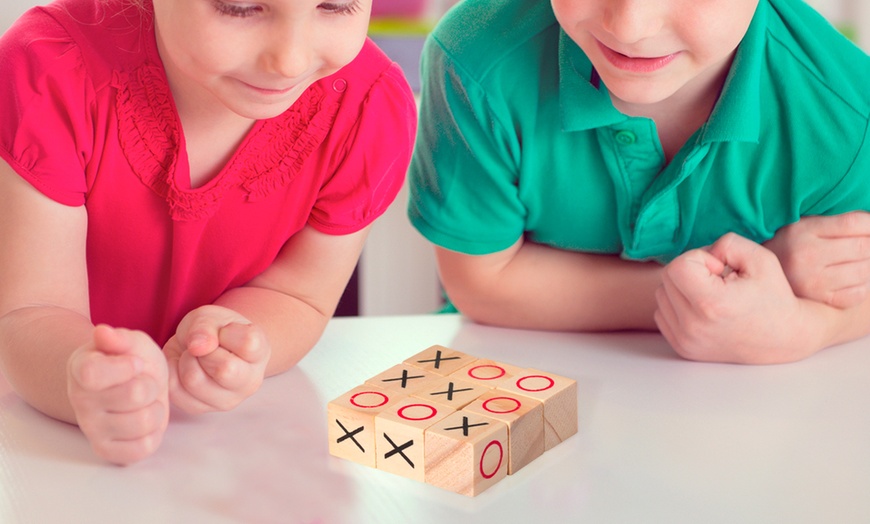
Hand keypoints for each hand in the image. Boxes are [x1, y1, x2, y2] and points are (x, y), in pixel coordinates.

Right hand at [67, 325, 169, 464]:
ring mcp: (92, 429)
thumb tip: (102, 332)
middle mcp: (80, 401)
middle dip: (150, 385)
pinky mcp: (107, 450)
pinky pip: (143, 448)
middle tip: (143, 382)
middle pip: (134, 395)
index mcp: (81, 369)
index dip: (125, 367)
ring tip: (145, 401)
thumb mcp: (131, 342)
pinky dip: (154, 433)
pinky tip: (144, 420)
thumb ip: (119, 338)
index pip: (93, 373)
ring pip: (144, 422)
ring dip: (155, 409)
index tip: (136, 363)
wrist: (131, 384)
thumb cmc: (130, 360)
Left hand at [164, 305, 270, 413]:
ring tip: (193, 356)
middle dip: (204, 350)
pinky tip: (182, 366)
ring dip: (185, 360)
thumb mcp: (211, 317)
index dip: (228, 332)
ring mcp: (227, 400)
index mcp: (260, 353)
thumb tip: (197, 347)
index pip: (248, 344)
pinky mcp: (201, 409)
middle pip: (224, 370)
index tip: (223, 331)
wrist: (204, 349)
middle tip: (204, 346)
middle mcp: (250, 382)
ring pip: (194, 381)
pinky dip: (172, 372)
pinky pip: (175, 391)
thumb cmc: (214, 331)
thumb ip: (205, 326)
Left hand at [655, 233, 813, 363]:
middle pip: (667, 278)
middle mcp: (694, 326)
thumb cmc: (773, 296)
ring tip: (712, 293)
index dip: (699, 258)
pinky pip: (662, 314)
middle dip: (690, 270)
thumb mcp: (761, 259)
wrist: (783, 339)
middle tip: (718, 279)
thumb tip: (703, 254)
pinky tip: (703, 308)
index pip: (677, 266)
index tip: (720, 269)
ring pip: (662, 295)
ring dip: (682, 287)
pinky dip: (678, 305)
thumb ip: (727, 244)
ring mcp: (686, 340)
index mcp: (712, 304)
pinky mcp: (682, 348)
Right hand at [765, 212, 869, 307]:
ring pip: (866, 270)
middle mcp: (807, 257)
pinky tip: (853, 277)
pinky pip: (859, 293)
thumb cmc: (789, 246)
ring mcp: (814, 282)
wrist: (756, 279)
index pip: (855, 223)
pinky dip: (864, 284)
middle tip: (864, 244)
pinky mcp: (820, 301)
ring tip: (858, 259)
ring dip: (869, 263)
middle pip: (864, 246)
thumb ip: (836, 221)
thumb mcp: (804, 225)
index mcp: (803, 232)